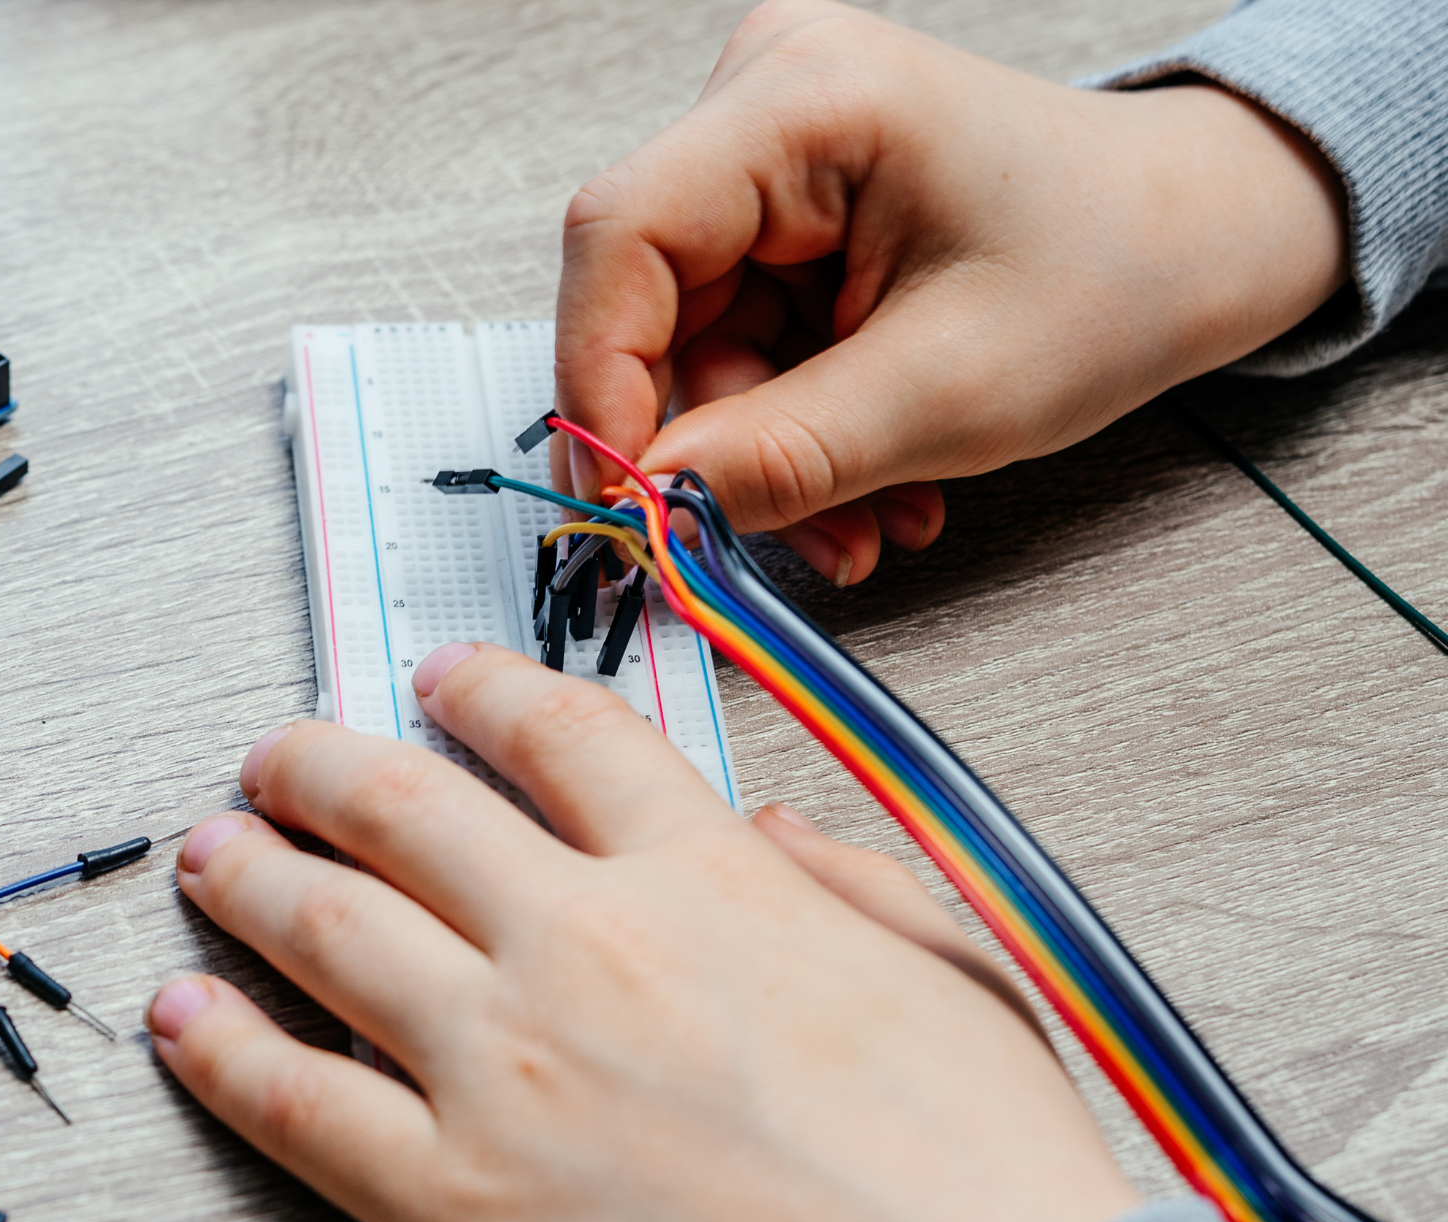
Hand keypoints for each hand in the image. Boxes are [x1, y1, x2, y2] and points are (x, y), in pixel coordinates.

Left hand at [148, 644, 1139, 1221]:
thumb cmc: (987, 1182)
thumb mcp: (956, 970)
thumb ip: (846, 878)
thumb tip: (765, 830)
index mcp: (707, 879)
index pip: (557, 735)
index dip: (479, 690)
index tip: (436, 678)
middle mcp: (580, 944)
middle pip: (400, 810)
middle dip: (316, 768)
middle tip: (275, 760)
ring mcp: (499, 1068)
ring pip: (321, 930)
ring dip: (247, 877)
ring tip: (209, 856)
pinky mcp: (447, 1202)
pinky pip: (293, 1103)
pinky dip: (218, 1049)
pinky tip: (182, 1017)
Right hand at [556, 0, 1347, 583]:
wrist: (1199, 242)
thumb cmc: (1116, 272)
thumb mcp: (949, 393)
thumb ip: (783, 455)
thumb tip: (649, 508)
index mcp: (809, 97)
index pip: (623, 235)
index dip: (602, 380)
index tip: (629, 503)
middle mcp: (769, 100)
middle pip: (649, 300)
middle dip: (711, 441)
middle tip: (762, 542)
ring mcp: (770, 152)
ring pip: (691, 342)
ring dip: (763, 456)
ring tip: (861, 522)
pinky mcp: (782, 209)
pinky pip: (735, 342)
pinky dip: (788, 427)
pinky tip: (864, 475)